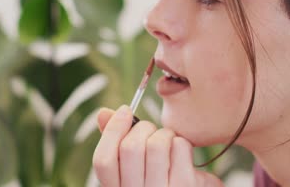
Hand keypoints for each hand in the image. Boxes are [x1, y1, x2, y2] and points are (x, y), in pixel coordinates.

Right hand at [92, 105, 223, 186]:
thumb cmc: (158, 177)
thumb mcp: (133, 167)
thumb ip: (116, 142)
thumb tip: (103, 113)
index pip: (103, 160)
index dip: (112, 130)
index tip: (125, 110)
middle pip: (130, 148)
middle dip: (143, 127)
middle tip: (151, 129)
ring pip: (156, 144)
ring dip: (165, 133)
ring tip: (168, 140)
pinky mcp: (186, 186)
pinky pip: (180, 147)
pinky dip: (182, 142)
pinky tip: (183, 153)